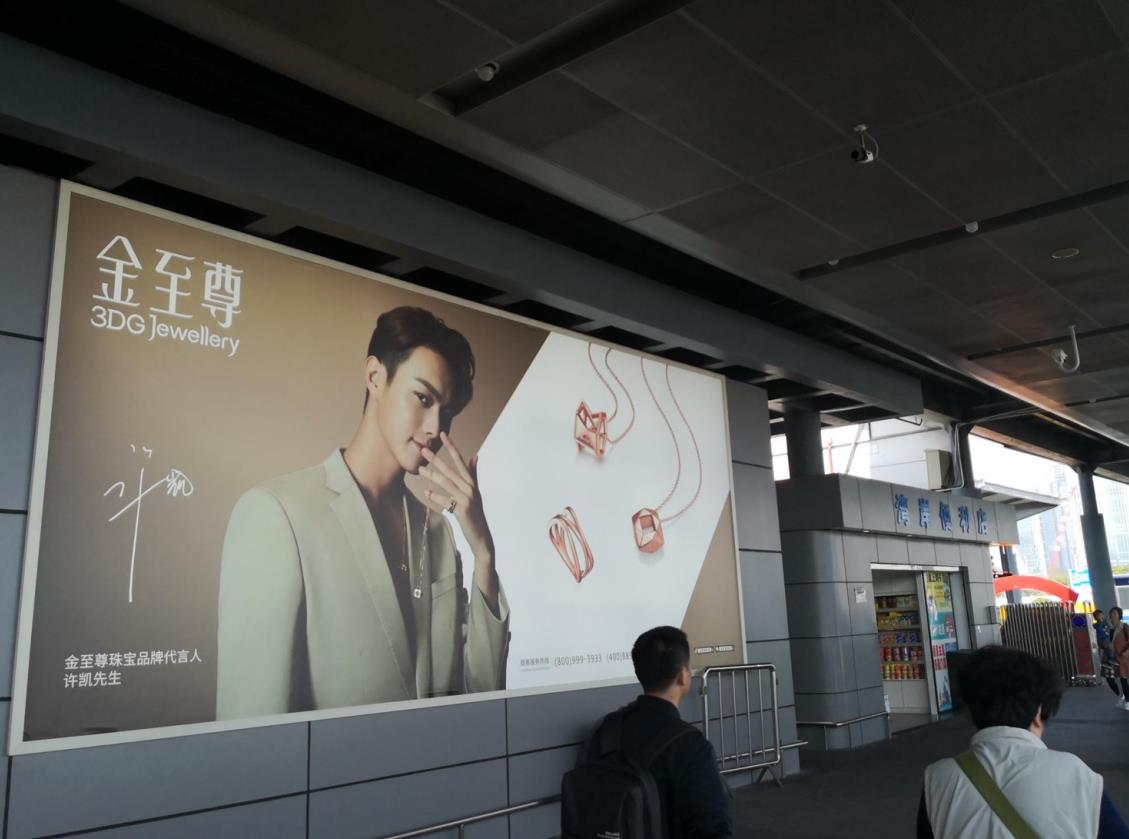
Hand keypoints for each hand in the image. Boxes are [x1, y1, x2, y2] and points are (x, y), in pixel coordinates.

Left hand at [420, 432, 497, 606]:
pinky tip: (426, 493)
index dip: (451, 446)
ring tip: (420, 469)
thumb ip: (473, 474)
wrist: (481, 536)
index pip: (460, 460)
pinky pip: (446, 500)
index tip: (442, 434)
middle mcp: (470, 488)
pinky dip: (435, 496)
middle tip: (423, 449)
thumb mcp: (475, 492)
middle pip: (450, 470)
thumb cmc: (475, 513)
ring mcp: (467, 499)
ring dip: (432, 475)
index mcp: (471, 482)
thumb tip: (475, 455)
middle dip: (436, 458)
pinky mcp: (462, 510)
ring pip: (447, 483)